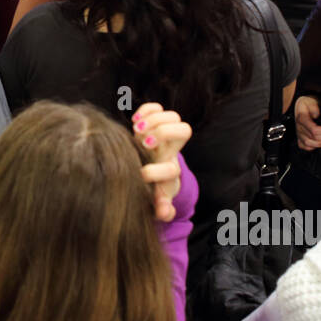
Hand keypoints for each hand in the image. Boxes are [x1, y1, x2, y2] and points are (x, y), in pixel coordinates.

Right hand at [132, 102, 190, 221]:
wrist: (154, 170)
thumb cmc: (152, 185)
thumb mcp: (156, 199)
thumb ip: (162, 207)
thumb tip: (165, 214)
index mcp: (170, 169)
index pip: (173, 167)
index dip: (156, 171)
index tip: (141, 175)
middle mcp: (170, 149)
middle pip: (184, 130)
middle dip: (162, 133)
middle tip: (144, 142)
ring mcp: (164, 133)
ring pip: (173, 116)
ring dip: (153, 120)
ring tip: (137, 130)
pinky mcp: (155, 121)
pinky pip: (156, 107)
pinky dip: (146, 110)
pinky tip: (135, 121)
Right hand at [295, 95, 320, 150]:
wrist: (302, 106)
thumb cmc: (308, 104)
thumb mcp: (311, 101)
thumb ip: (314, 107)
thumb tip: (316, 115)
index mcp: (302, 118)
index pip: (314, 129)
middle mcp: (299, 127)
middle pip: (314, 137)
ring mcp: (298, 134)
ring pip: (309, 143)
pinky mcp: (300, 138)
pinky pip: (305, 146)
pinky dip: (313, 148)